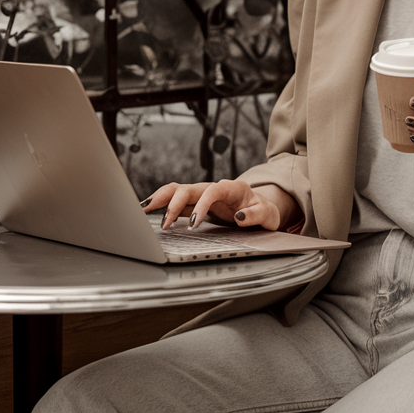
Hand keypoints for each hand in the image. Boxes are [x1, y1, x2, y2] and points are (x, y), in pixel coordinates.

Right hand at [142, 180, 293, 230]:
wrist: (260, 209)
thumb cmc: (264, 211)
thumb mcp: (268, 215)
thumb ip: (256, 215)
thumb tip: (241, 217)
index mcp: (231, 188)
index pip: (211, 191)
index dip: (200, 206)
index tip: (193, 224)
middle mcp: (213, 188)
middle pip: (187, 188)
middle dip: (173, 203)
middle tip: (164, 224)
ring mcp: (202, 194)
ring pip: (177, 190)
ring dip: (161, 200)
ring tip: (145, 211)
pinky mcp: (195, 202)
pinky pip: (175, 200)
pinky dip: (161, 203)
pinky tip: (148, 210)